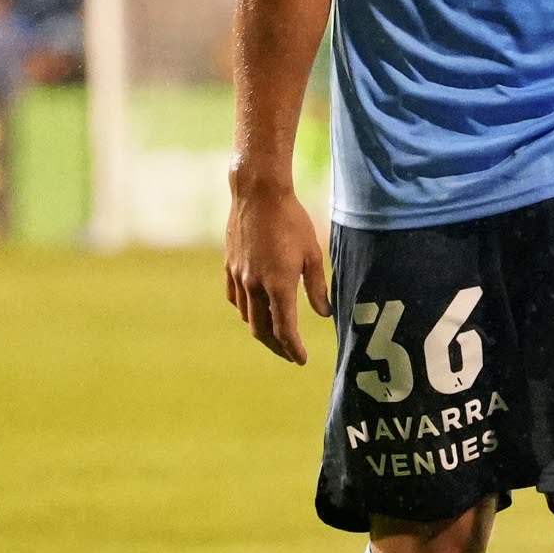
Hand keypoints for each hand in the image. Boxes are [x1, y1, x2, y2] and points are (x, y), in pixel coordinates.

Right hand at [223, 175, 329, 364]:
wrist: (258, 193)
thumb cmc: (292, 220)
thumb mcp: (313, 254)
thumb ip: (317, 288)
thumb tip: (323, 314)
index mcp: (279, 285)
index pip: (285, 330)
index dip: (293, 349)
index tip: (300, 359)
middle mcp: (255, 285)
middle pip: (262, 330)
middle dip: (276, 347)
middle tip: (289, 353)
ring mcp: (239, 276)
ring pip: (246, 316)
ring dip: (260, 329)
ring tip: (274, 333)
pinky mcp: (229, 266)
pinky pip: (234, 298)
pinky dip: (245, 310)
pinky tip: (253, 309)